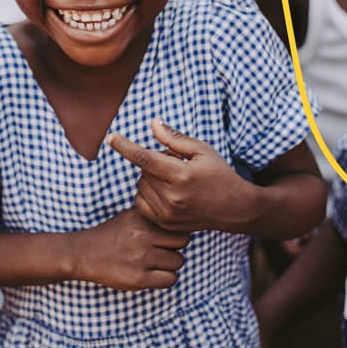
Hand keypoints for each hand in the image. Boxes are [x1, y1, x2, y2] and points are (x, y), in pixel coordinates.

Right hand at [70, 207, 189, 290]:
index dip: (174, 232)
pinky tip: (153, 275)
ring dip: (170, 264)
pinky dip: (166, 279)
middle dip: (175, 247)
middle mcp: (141, 235)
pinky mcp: (138, 279)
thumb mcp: (129, 216)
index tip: (165, 238)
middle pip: (182, 242)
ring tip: (155, 263)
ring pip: (178, 261)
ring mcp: (140, 258)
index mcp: (140, 218)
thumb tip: (180, 219)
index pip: (176, 224)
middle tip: (162, 251)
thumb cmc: (110, 235)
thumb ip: (152, 217)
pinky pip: (170, 280)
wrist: (83, 254)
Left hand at [107, 117, 257, 232]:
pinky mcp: (166, 224)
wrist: (235, 209)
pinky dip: (147, 194)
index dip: (125, 146)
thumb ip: (174, 138)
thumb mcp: (202, 150)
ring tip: (175, 180)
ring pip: (141, 186)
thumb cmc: (219, 174)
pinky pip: (141, 203)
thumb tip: (152, 124)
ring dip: (150, 179)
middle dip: (154, 163)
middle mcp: (172, 197)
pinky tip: (165, 191)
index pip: (144, 158)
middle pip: (143, 171)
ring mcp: (168, 214)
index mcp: (181, 175)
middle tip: (176, 165)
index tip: (111, 137)